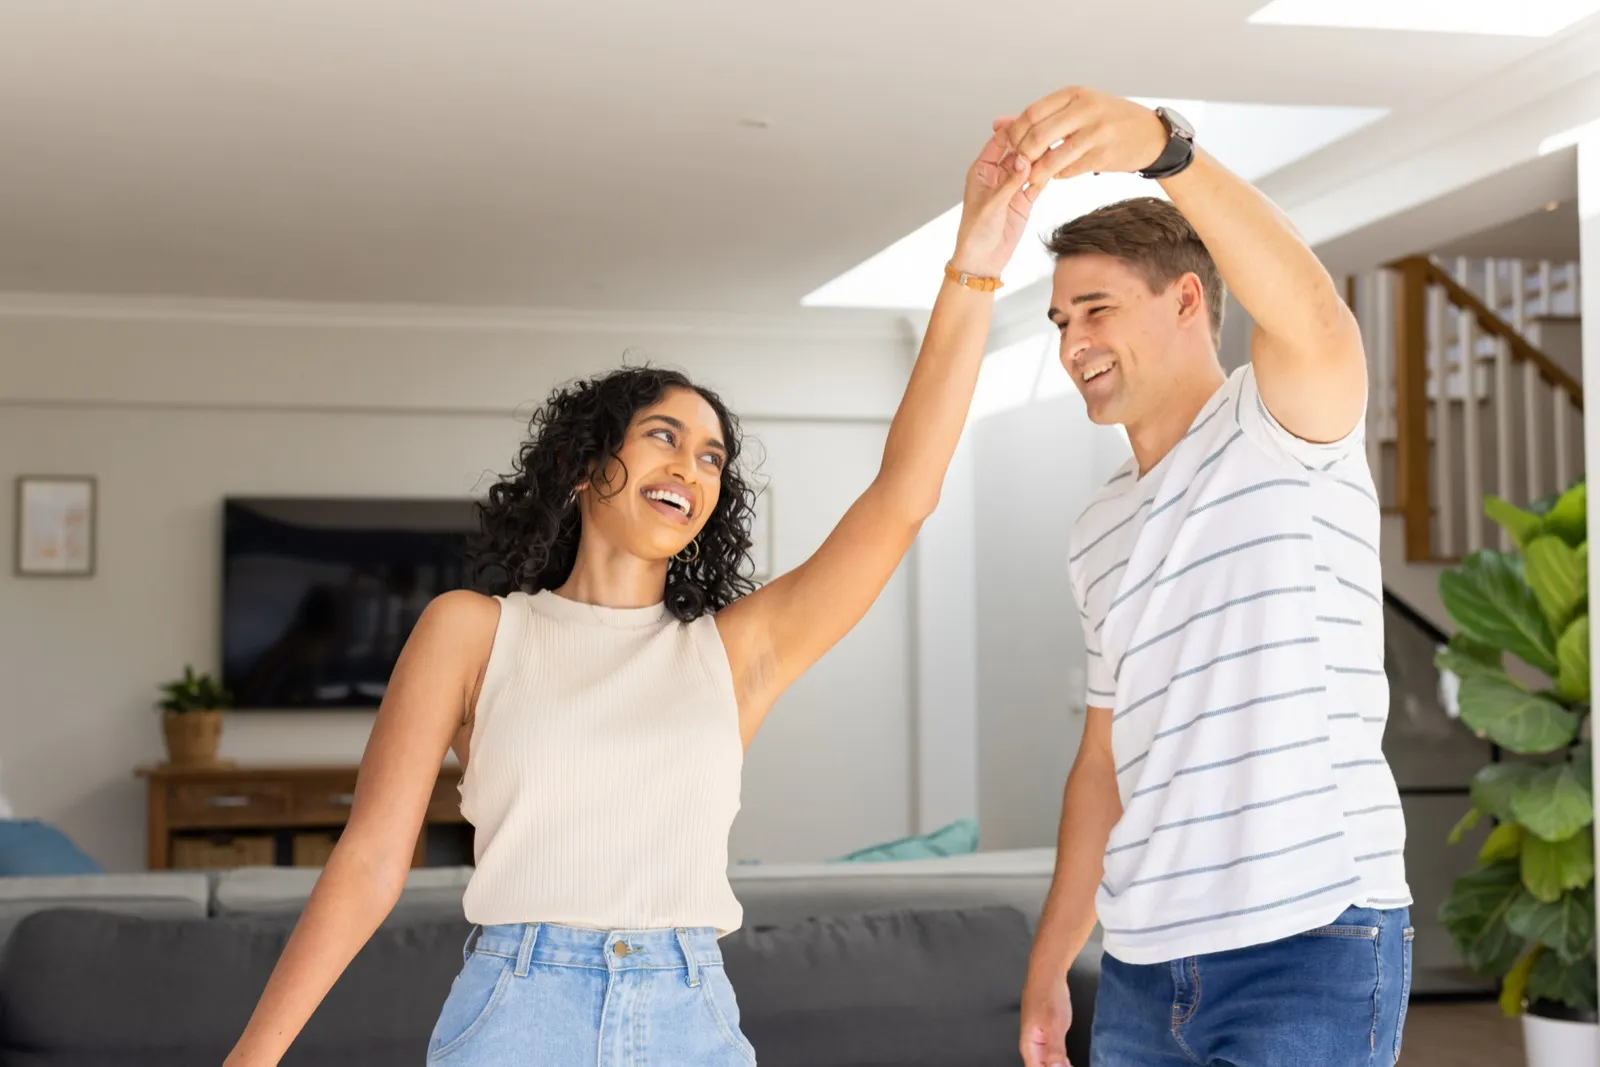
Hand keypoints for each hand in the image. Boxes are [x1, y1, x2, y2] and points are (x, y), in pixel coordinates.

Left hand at [950, 121, 1043, 279]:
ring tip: (1055, 149)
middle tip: (1048, 133)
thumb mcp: (991, 205)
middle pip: (1017, 150)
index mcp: (982, 170)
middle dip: (1031, 142)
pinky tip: (1056, 167)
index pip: (998, 142)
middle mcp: (998, 175)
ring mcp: (1012, 186)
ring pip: (1030, 165)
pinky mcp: (1024, 199)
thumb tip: (1024, 160)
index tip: (1030, 122)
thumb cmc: (975, 233)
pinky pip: (1038, 182)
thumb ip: (1009, 183)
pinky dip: (1046, 175)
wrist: (983, 260)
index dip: (1013, 130)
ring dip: (1041, 158)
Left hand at [1005, 86, 1167, 184]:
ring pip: (1052, 157)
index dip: (1015, 134)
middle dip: (1023, 155)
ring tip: (1032, 177)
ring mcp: (1096, 132)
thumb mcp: (1075, 109)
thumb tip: (998, 124)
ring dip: (1037, 172)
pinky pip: (1069, 170)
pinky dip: (1058, 175)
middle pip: (1037, 135)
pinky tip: (1059, 174)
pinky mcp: (1103, 155)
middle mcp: (1085, 109)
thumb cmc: (1109, 120)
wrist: (1151, 135)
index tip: (1011, 147)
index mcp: (1074, 94)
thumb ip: (1037, 117)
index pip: (1031, 114)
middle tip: (1019, 165)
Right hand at [1019, 970, 1074, 1066]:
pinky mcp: (1048, 1036)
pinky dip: (1062, 1063)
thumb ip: (1054, 1050)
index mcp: (1029, 1047)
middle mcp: (1032, 1047)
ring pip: (1048, 1064)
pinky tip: (1070, 1064)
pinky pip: (1053, 1056)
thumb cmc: (1047, 995)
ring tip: (1071, 1066)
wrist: (1048, 974)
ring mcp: (1040, 1041)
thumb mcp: (1054, 1024)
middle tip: (1071, 1066)